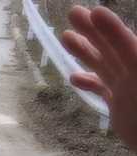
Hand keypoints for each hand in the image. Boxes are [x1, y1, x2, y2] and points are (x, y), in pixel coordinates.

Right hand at [63, 5, 136, 150]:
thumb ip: (131, 62)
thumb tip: (91, 72)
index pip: (126, 45)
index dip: (111, 29)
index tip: (94, 13)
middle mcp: (132, 72)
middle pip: (110, 47)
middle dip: (92, 31)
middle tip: (73, 12)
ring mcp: (125, 87)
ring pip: (102, 64)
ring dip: (84, 51)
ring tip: (65, 37)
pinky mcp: (119, 103)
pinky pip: (102, 88)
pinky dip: (89, 82)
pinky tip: (73, 77)